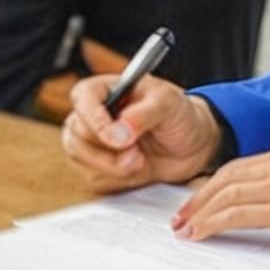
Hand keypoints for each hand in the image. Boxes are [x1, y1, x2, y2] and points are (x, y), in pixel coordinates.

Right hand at [62, 74, 218, 193]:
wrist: (192, 146)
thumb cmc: (179, 115)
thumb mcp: (168, 104)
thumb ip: (143, 114)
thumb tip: (117, 133)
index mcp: (108, 89)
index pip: (82, 96)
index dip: (92, 117)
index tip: (115, 136)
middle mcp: (95, 114)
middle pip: (77, 135)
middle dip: (108, 151)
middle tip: (136, 155)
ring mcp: (94, 143)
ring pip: (82, 160)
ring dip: (113, 167)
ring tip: (140, 161)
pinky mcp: (99, 168)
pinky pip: (95, 180)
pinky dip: (118, 180)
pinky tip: (138, 169)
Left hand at [170, 143, 269, 255]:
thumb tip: (257, 203)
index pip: (239, 165)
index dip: (211, 185)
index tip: (195, 202)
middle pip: (228, 176)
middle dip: (198, 198)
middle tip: (180, 217)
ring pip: (229, 193)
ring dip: (201, 212)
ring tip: (185, 229)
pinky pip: (240, 213)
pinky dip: (215, 222)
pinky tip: (203, 233)